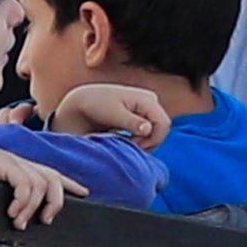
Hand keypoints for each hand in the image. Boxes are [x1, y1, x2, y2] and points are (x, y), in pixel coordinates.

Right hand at [0, 140, 77, 228]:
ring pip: (41, 185)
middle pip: (53, 179)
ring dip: (33, 208)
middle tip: (46, 221)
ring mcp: (15, 163)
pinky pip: (25, 184)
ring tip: (20, 223)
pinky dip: (23, 202)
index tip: (84, 193)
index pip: (53, 174)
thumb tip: (17, 216)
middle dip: (56, 202)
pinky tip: (13, 213)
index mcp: (23, 167)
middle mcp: (23, 164)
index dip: (71, 184)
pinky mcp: (5, 164)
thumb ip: (9, 195)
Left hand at [52, 81, 170, 145]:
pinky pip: (148, 133)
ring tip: (124, 144)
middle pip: (161, 130)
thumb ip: (131, 122)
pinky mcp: (141, 117)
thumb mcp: (113, 114)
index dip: (153, 140)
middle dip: (148, 143)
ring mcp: (147, 109)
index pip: (163, 124)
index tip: (134, 146)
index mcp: (146, 99)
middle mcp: (151, 102)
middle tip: (128, 148)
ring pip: (155, 133)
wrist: (83, 102)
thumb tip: (148, 129)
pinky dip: (139, 141)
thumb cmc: (96, 105)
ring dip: (143, 143)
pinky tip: (125, 141)